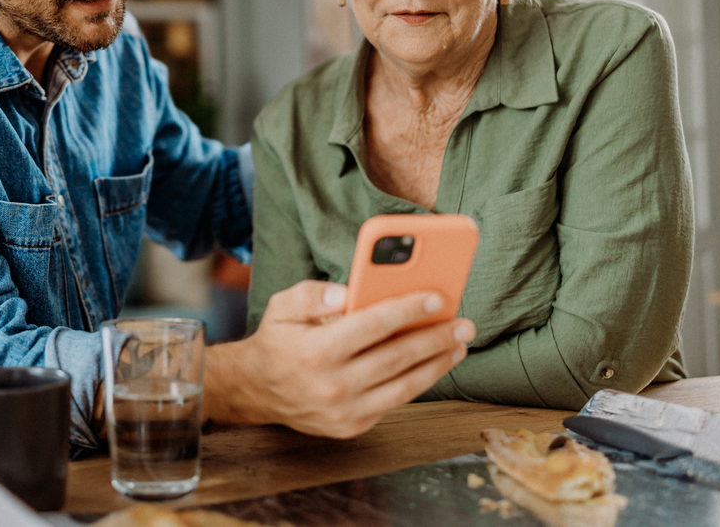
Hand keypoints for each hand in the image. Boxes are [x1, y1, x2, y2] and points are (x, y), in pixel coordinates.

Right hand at [204, 280, 474, 438]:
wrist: (256, 390)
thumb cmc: (277, 340)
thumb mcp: (283, 306)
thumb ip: (314, 295)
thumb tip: (346, 292)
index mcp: (314, 351)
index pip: (371, 326)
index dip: (406, 310)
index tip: (436, 298)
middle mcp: (331, 386)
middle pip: (396, 357)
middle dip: (435, 338)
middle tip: (463, 324)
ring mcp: (344, 412)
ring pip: (403, 386)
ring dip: (437, 364)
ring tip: (459, 345)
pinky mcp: (352, 427)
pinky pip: (395, 402)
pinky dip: (418, 382)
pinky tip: (435, 364)